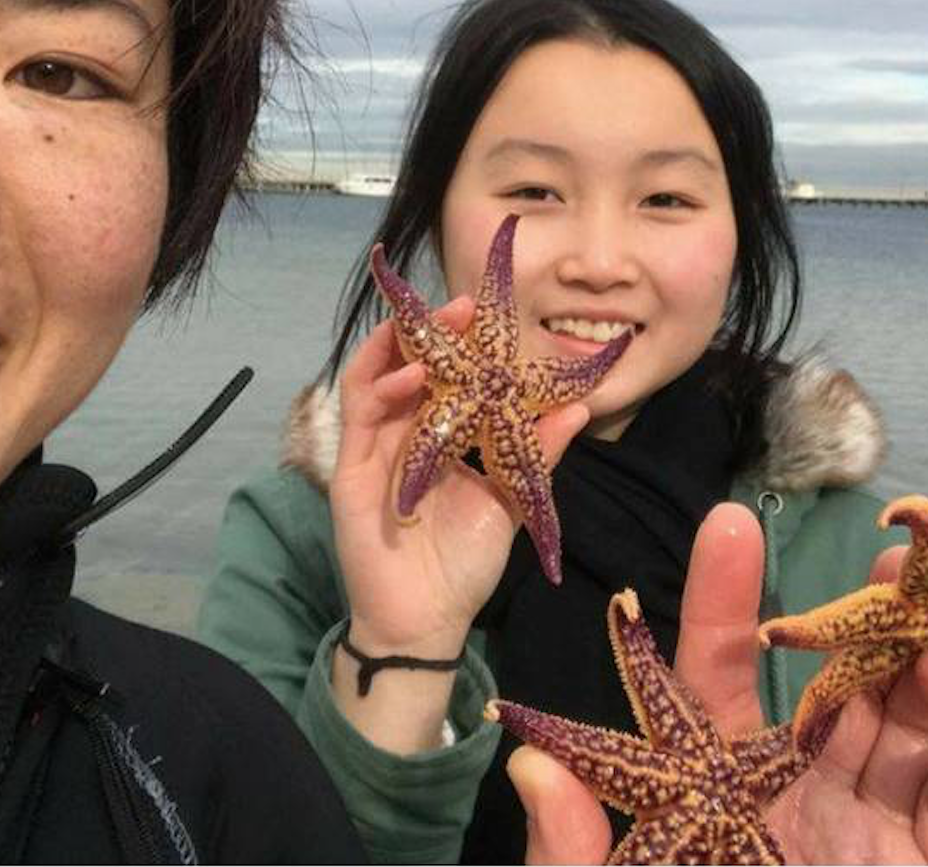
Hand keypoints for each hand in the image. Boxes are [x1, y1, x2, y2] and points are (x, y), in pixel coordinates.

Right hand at [328, 299, 588, 750]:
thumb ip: (535, 452)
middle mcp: (403, 434)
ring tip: (437, 328)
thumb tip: (578, 407)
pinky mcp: (350, 467)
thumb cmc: (465, 564)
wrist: (428, 619)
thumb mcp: (509, 498)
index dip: (460, 345)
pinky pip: (359, 413)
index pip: (445, 376)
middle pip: (407, 366)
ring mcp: (373, 447)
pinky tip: (412, 376)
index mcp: (439, 437)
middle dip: (431, 332)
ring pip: (376, 378)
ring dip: (401, 346)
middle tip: (462, 307)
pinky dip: (381, 385)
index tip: (487, 316)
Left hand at [510, 504, 927, 863]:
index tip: (728, 523)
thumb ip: (571, 854)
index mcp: (714, 785)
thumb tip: (525, 762)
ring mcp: (865, 837)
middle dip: (863, 625)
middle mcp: (791, 795)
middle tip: (891, 563)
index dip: (722, 602)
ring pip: (903, 745)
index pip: (715, 677)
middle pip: (832, 690)